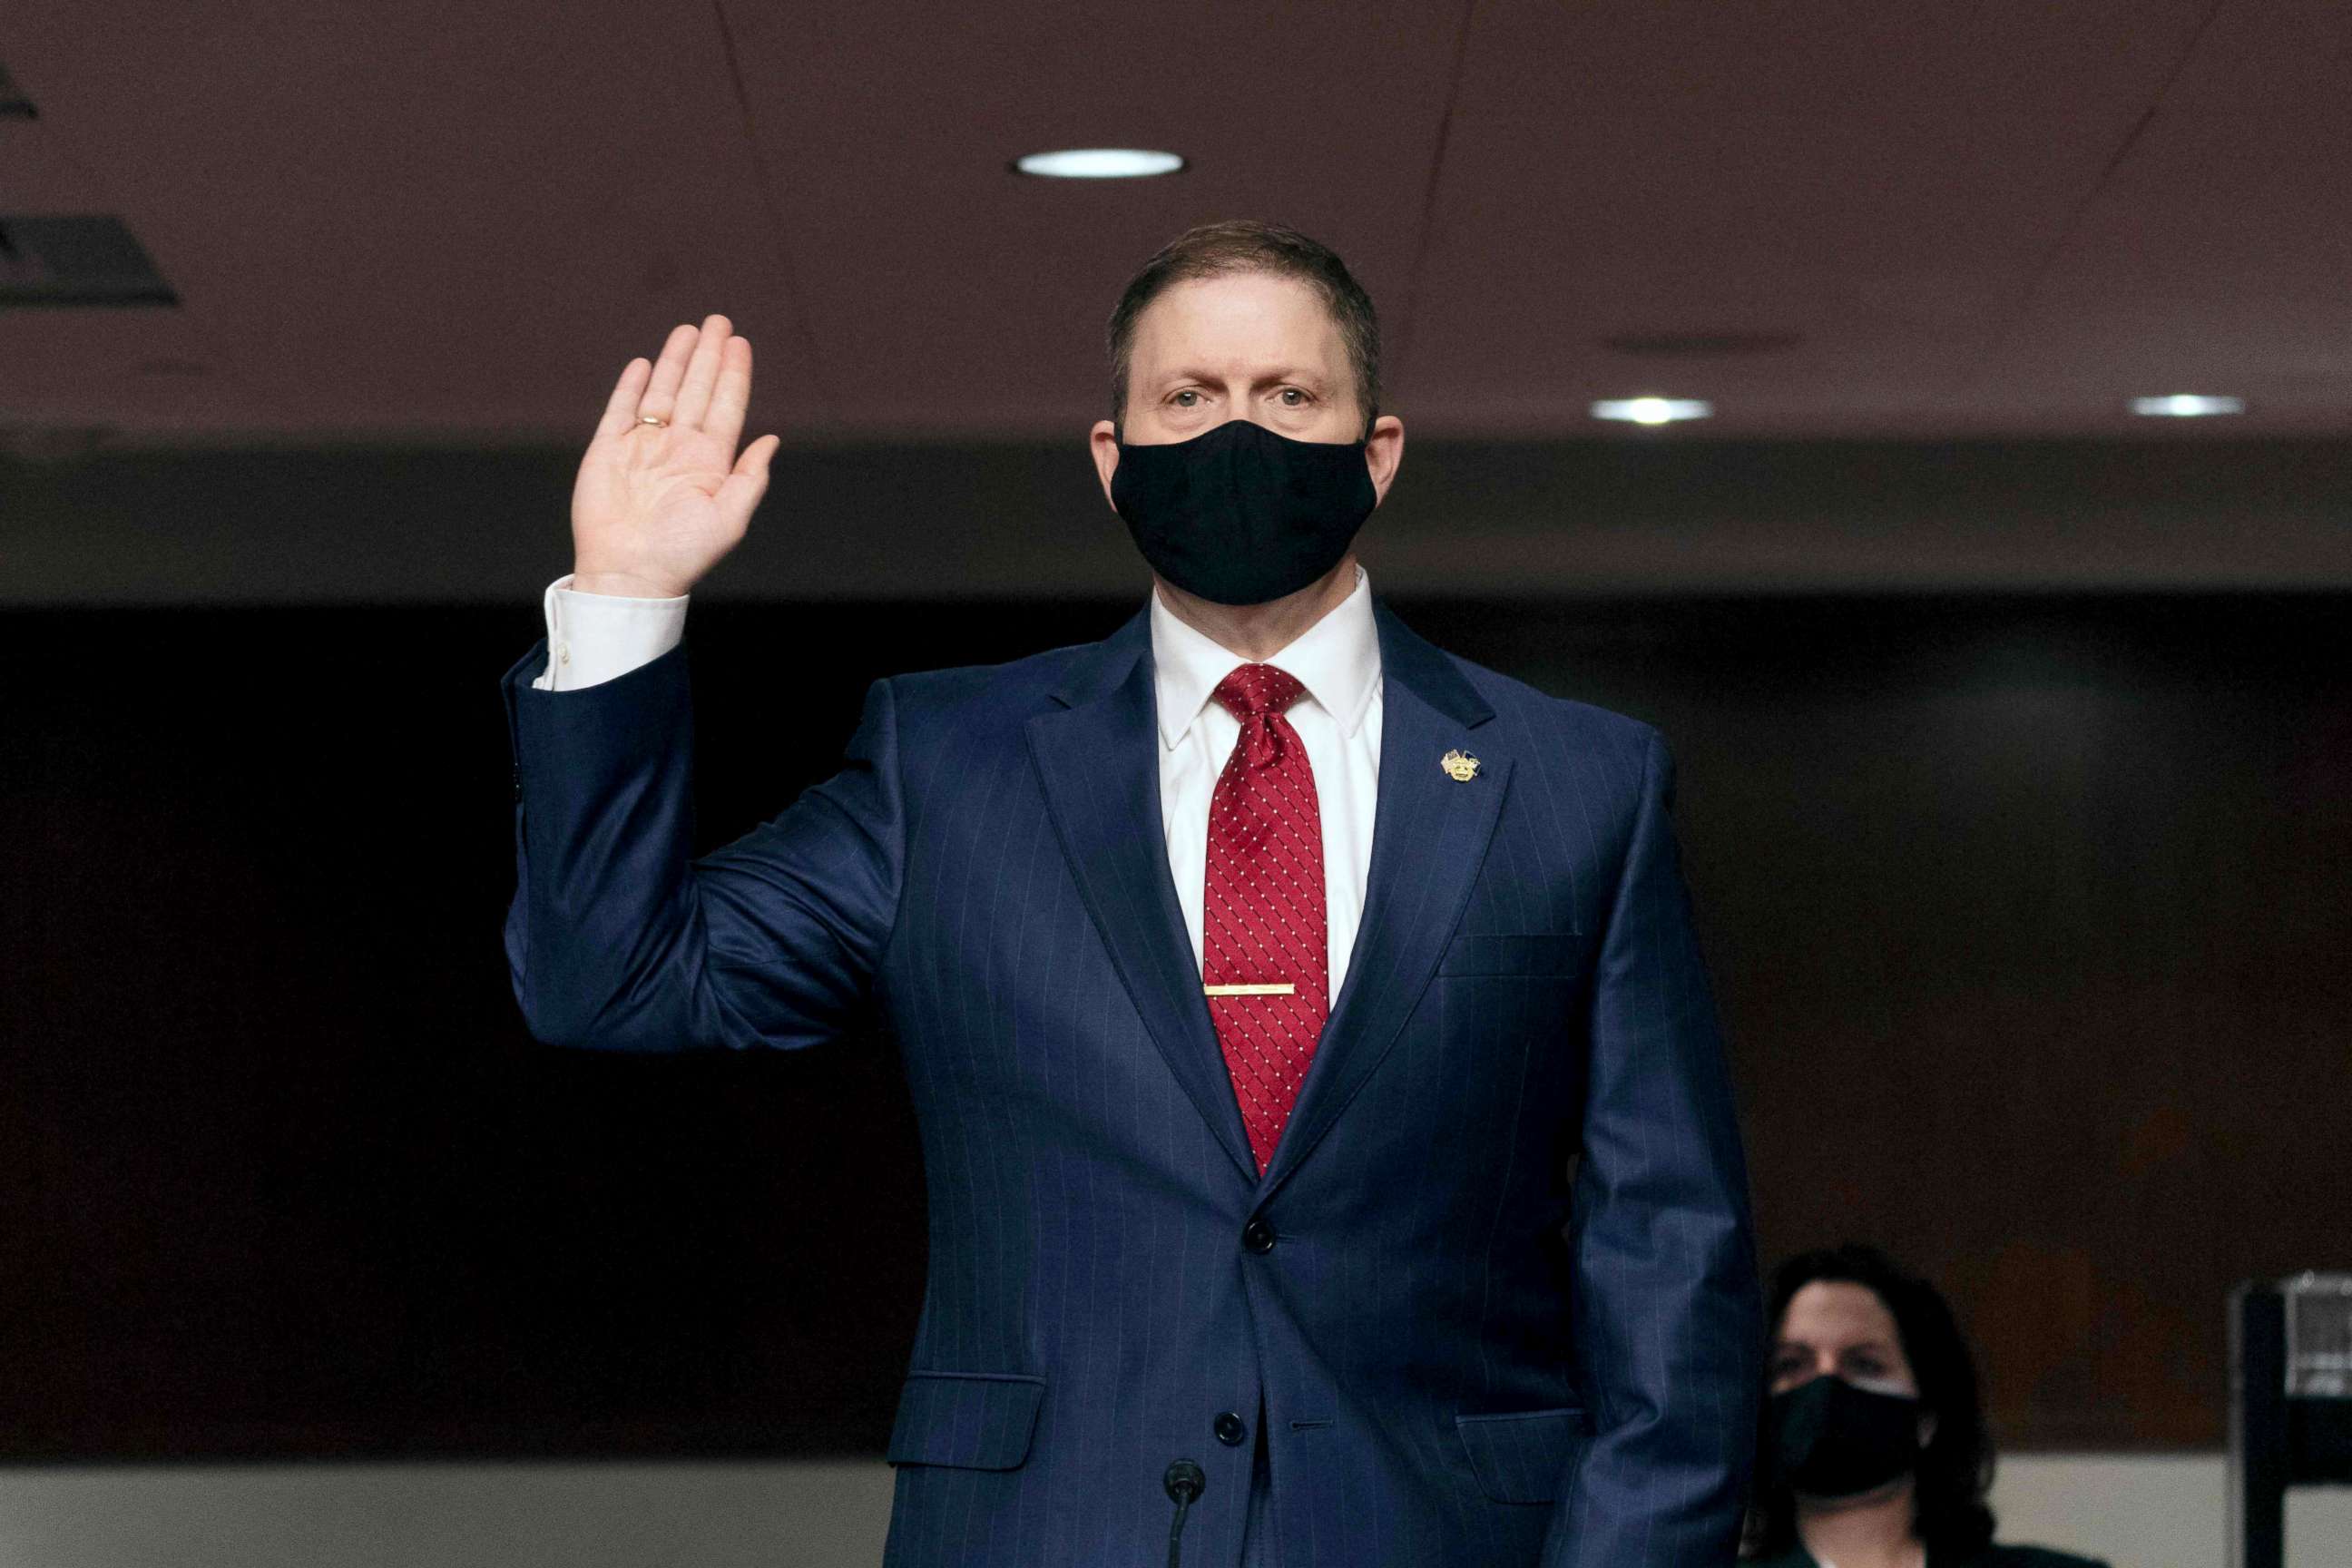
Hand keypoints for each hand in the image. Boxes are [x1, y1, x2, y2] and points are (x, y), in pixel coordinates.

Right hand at [569, 314, 780, 597]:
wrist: (629, 572)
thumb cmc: (682, 554)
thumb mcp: (729, 519)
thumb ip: (750, 478)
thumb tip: (773, 440)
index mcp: (709, 463)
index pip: (726, 408)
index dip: (733, 375)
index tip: (740, 343)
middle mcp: (678, 449)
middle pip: (698, 391)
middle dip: (708, 356)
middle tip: (718, 321)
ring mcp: (643, 446)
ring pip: (663, 392)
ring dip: (676, 361)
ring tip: (689, 330)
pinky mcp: (609, 450)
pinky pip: (621, 409)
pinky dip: (632, 385)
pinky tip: (645, 363)